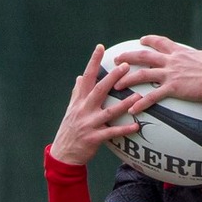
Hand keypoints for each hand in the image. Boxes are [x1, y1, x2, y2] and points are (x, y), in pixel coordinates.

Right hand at [51, 45, 147, 165]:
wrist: (63, 154)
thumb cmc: (69, 130)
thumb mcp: (71, 110)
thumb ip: (76, 93)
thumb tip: (79, 76)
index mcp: (79, 101)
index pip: (86, 77)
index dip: (93, 62)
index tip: (101, 47)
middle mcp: (83, 110)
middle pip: (98, 90)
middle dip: (112, 77)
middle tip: (125, 66)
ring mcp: (88, 124)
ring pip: (108, 112)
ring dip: (124, 104)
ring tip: (138, 96)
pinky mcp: (94, 138)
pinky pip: (111, 133)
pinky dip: (124, 130)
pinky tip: (136, 126)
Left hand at [113, 35, 201, 106]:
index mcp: (180, 52)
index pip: (160, 42)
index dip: (149, 41)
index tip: (141, 41)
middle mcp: (171, 61)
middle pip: (143, 56)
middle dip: (127, 57)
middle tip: (116, 60)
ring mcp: (170, 74)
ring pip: (142, 74)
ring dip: (127, 79)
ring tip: (116, 86)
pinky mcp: (173, 88)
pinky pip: (152, 97)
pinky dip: (140, 103)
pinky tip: (132, 110)